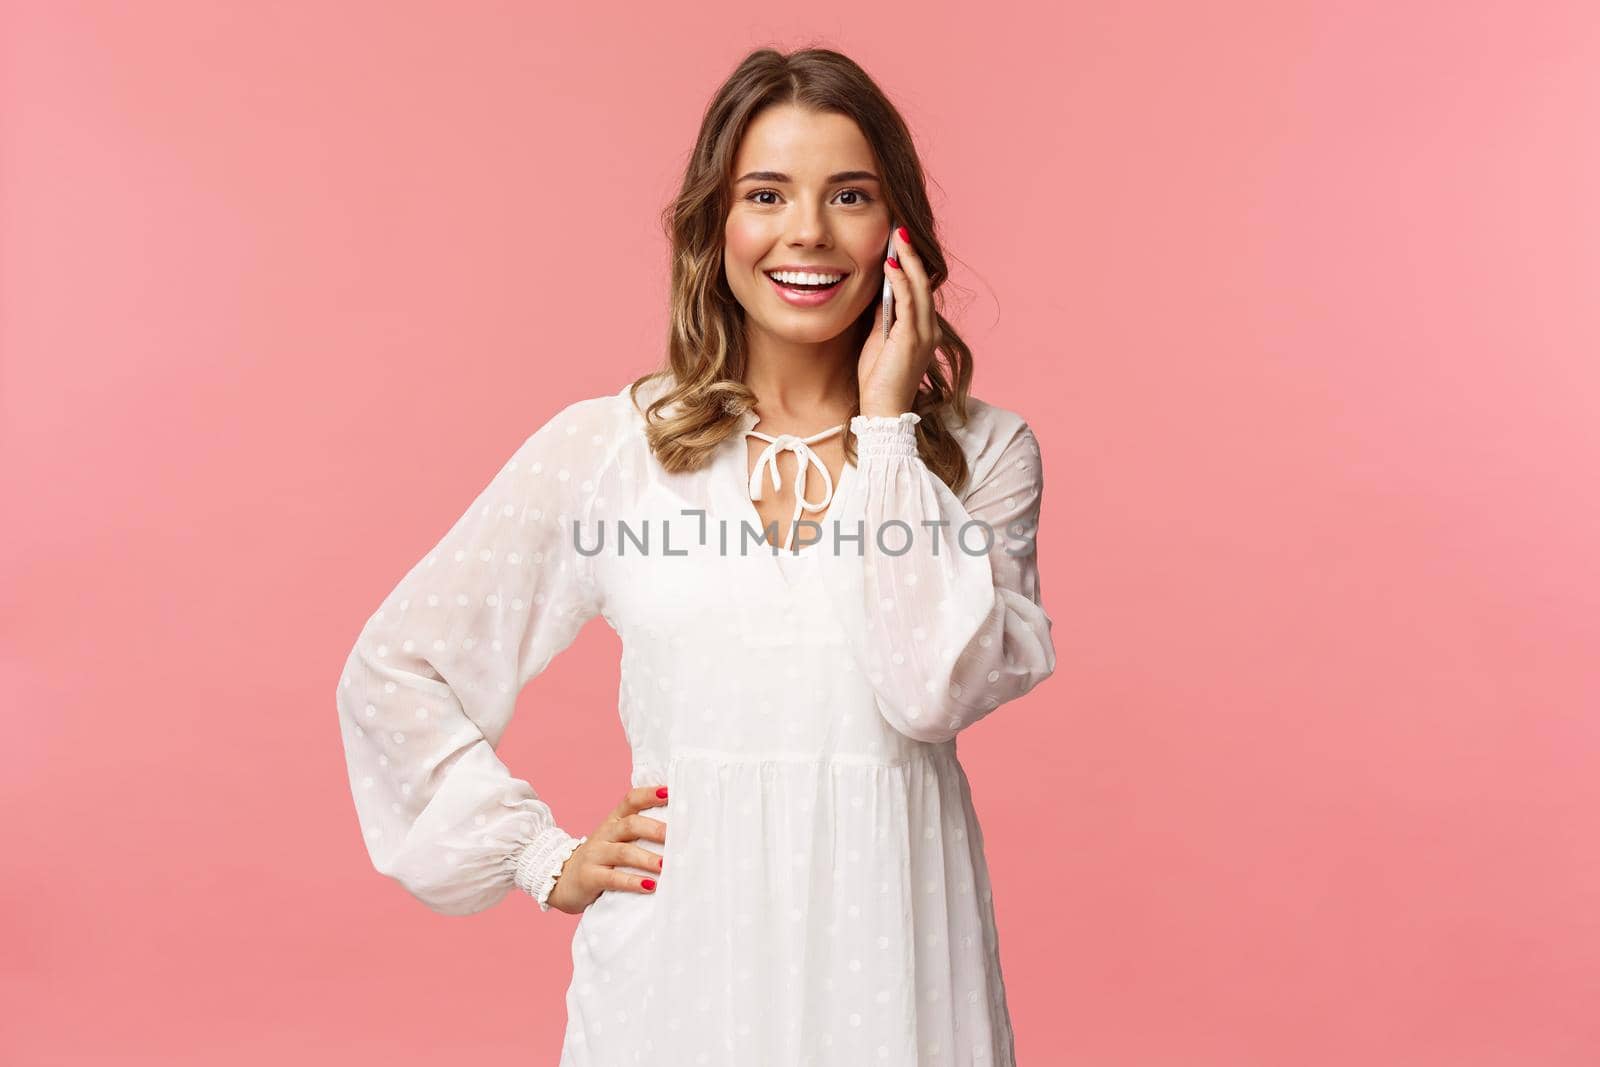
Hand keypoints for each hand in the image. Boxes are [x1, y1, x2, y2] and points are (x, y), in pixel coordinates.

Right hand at [546, 784, 668, 914]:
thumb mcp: (617, 840)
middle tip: (676, 837)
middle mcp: (605, 833)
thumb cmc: (602, 858)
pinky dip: (632, 882)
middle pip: (631, 824)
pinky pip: (612, 878)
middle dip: (655, 830)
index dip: (650, 794)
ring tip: (666, 865)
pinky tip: (649, 886)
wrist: (563, 879)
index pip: (631, 800)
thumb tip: (681, 833)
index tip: (670, 792)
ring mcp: (595, 854)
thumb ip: (640, 833)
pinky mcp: (589, 876)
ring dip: (647, 859)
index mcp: (614, 820)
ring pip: (623, 852)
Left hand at [858, 225, 943, 417]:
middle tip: (900, 228)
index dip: (911, 263)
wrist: (882, 410)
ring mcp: (924, 334)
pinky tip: (890, 264)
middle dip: (912, 254)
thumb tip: (880, 289)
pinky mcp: (912, 340)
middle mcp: (930, 328)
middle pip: (924, 282)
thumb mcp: (879, 339)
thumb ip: (884, 315)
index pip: (921, 288)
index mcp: (924, 329)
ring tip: (898, 237)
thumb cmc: (878, 379)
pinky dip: (900, 281)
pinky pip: (909, 303)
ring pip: (920, 287)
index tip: (899, 240)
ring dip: (908, 260)